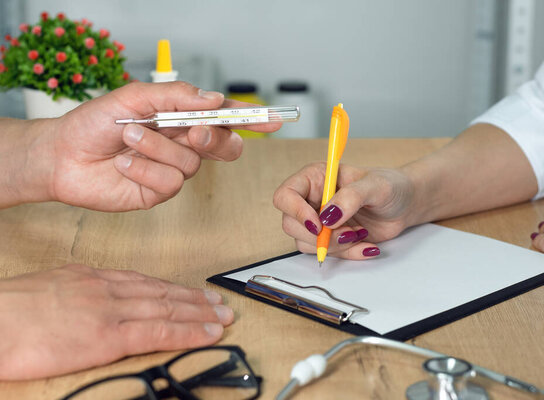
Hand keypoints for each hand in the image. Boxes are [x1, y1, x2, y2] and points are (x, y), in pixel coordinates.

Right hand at [0, 264, 233, 379]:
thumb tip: (90, 301)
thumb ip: (77, 294)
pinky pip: (161, 333)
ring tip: (223, 316)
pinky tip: (208, 333)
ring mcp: (111, 311)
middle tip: (220, 302)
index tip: (191, 293)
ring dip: (201, 313)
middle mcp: (108, 289)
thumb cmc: (9, 311)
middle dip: (195, 299)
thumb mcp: (49, 290)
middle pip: (163, 293)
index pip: (144, 282)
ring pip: (169, 309)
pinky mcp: (109, 337)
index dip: (173, 288)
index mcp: (92, 278)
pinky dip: (190, 332)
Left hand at [47, 81, 279, 210]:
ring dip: (157, 147)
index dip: (251, 119)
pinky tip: (124, 165)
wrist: (62, 155)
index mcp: (181, 118)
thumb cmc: (94, 123)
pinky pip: (169, 183)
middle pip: (224, 146)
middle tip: (194, 131)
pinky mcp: (158, 192)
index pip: (224, 118)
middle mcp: (182, 144)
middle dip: (215, 138)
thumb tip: (214, 100)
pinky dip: (145, 170)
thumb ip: (177, 97)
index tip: (274, 119)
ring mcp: (172, 170)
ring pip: (190, 163)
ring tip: (128, 137)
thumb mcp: (135, 97)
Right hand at [273, 162, 414, 258]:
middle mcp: (312, 199)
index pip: (286, 195)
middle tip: (347, 232)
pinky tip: (366, 245)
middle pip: (291, 224)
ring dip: (334, 245)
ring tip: (360, 233)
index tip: (319, 225)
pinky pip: (327, 253)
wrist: (406, 204)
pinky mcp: (331, 238)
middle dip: (319, 235)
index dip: (296, 212)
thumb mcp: (375, 185)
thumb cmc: (391, 186)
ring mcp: (320, 221)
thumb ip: (351, 197)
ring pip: (306, 243)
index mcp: (315, 178)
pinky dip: (348, 254)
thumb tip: (328, 216)